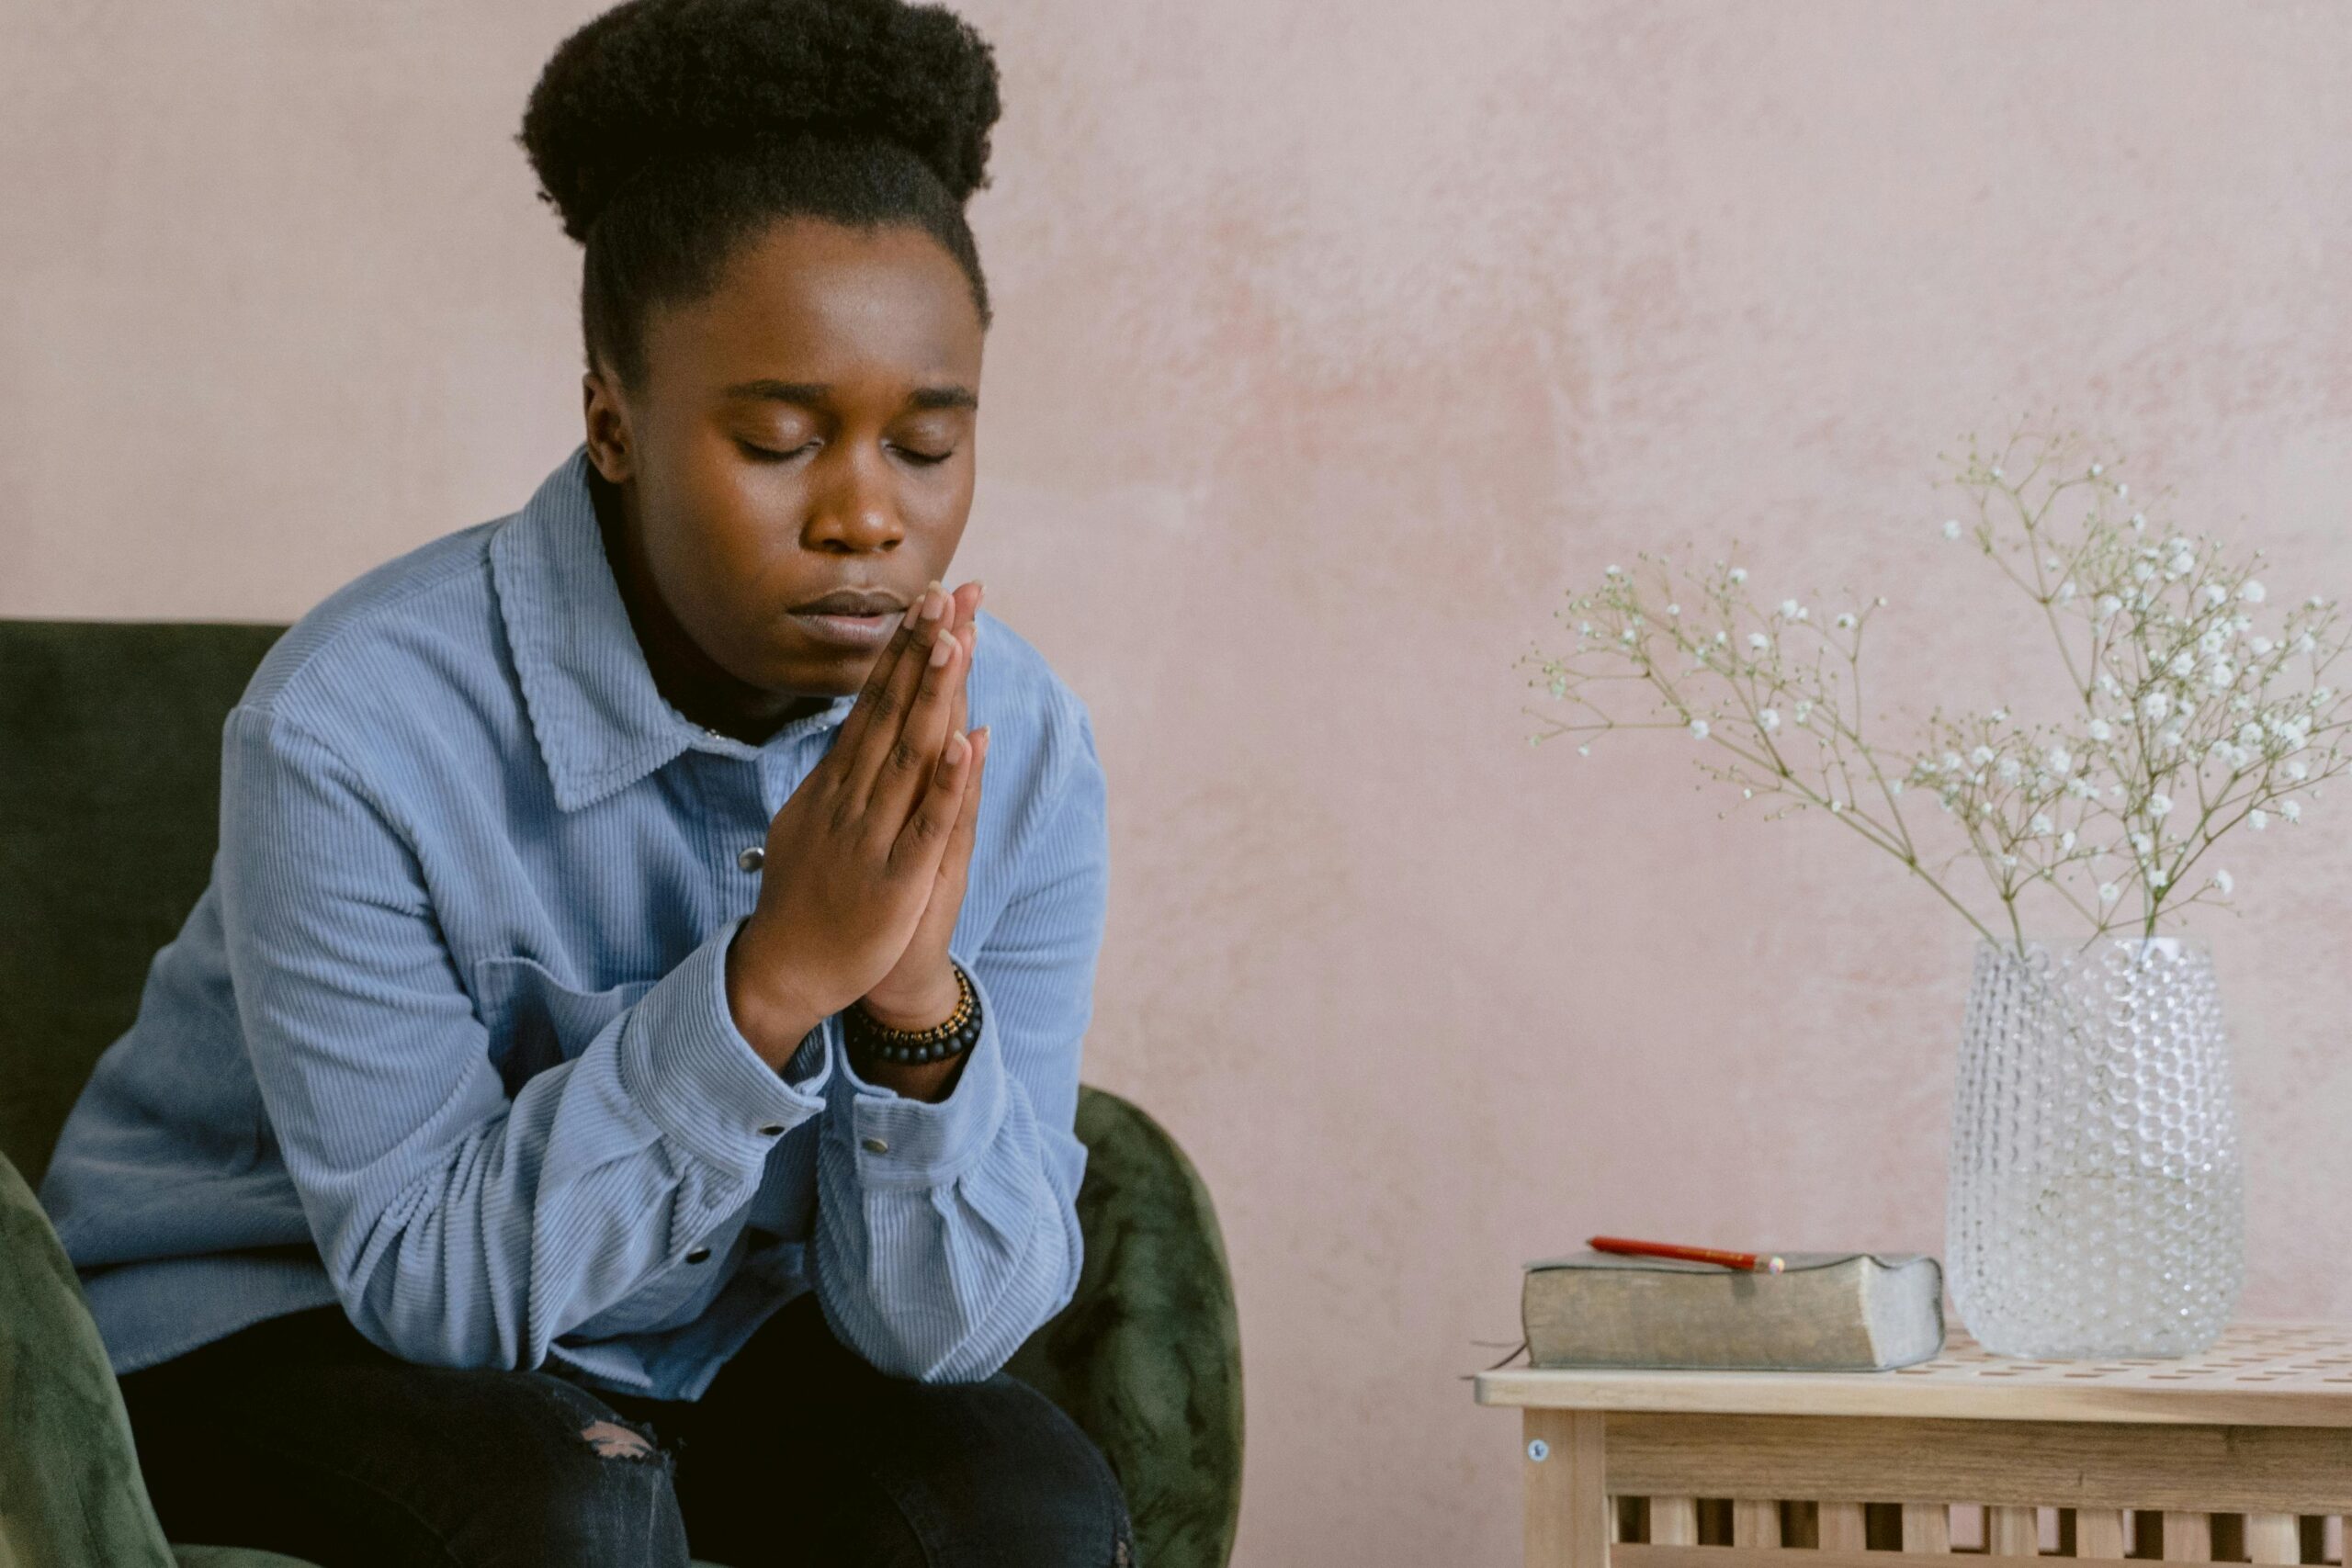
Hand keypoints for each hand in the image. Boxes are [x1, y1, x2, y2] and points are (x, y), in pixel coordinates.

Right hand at [725, 580, 983, 1067]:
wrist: (786, 971)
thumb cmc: (805, 896)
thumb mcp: (809, 821)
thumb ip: (835, 778)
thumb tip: (850, 735)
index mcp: (837, 783)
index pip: (875, 702)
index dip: (904, 651)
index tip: (928, 600)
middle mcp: (852, 797)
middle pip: (893, 712)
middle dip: (922, 650)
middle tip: (948, 591)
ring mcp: (872, 834)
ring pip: (910, 754)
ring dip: (934, 695)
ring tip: (956, 639)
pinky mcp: (895, 877)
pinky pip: (927, 823)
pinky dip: (948, 783)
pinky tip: (968, 742)